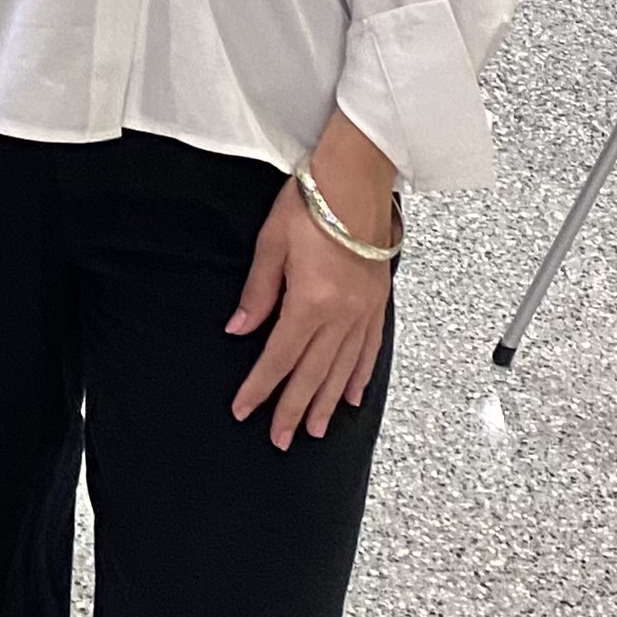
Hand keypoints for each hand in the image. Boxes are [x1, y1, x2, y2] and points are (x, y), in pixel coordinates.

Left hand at [227, 117, 394, 447]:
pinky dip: (358, 376)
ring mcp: (363, 311)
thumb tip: (240, 329)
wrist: (357, 179)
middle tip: (281, 438)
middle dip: (293, 408)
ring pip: (342, 369)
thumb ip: (258, 293)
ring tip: (314, 428)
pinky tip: (350, 394)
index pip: (279, 357)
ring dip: (325, 402)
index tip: (245, 409)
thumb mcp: (272, 245)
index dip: (260, 388)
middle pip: (312, 373)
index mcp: (311, 302)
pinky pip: (368, 350)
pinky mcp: (377, 302)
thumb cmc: (314, 202)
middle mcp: (341, 314)